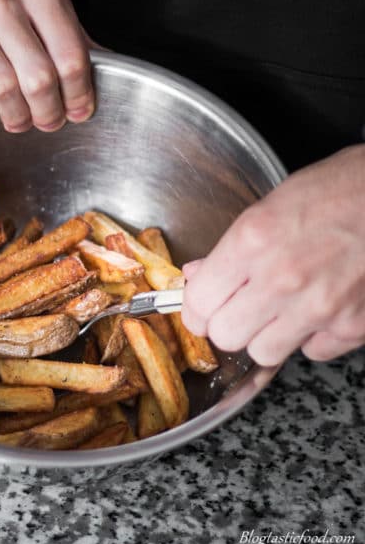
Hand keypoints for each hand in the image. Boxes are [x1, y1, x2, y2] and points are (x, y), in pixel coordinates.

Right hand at [0, 0, 97, 132]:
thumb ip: (83, 55)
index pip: (71, 54)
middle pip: (38, 75)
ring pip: (1, 85)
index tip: (78, 112)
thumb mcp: (53, 36)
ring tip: (20, 121)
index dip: (78, 94)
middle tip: (48, 122)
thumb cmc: (14, 39)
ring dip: (16, 116)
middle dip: (48, 111)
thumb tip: (125, 82)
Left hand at [181, 144, 364, 365]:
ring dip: (263, 336)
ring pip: (263, 353)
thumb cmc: (336, 190)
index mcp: (252, 241)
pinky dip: (310, 338)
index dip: (195, 307)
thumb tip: (196, 276)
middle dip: (225, 324)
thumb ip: (228, 249)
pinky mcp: (353, 325)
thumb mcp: (267, 207)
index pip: (199, 302)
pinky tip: (315, 311)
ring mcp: (319, 306)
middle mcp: (281, 278)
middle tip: (235, 309)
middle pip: (225, 336)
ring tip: (275, 311)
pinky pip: (312, 352)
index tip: (200, 306)